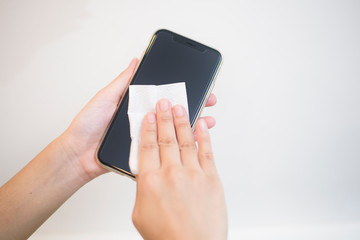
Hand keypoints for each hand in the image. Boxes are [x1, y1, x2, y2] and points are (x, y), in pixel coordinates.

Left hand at [59, 58, 217, 181]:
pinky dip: (180, 146)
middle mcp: (144, 120)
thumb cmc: (89, 125)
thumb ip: (123, 82)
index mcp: (137, 106)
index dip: (180, 91)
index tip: (196, 86)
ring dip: (191, 126)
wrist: (79, 153)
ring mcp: (146, 136)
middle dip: (192, 107)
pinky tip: (193, 141)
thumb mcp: (106, 97)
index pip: (163, 97)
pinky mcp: (145, 152)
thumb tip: (135, 62)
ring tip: (206, 121)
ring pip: (172, 131)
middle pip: (172, 113)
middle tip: (208, 101)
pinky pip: (164, 149)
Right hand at [132, 99, 226, 239]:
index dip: (147, 128)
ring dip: (182, 121)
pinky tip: (201, 125)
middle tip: (163, 102)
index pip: (147, 146)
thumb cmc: (167, 236)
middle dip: (164, 117)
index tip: (148, 116)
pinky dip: (204, 136)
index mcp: (150, 182)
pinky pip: (207, 151)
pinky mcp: (211, 178)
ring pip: (185, 140)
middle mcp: (171, 173)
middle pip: (165, 137)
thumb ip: (143, 190)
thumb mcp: (141, 214)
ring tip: (179, 107)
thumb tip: (147, 176)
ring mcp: (193, 174)